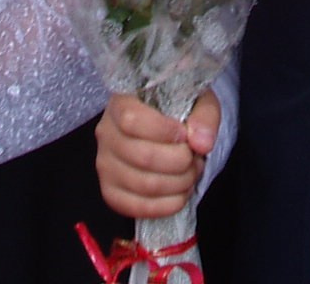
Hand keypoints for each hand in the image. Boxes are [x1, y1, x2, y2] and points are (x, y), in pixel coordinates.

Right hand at [95, 89, 219, 219]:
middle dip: (181, 162)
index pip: (131, 120)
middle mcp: (106, 134)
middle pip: (142, 157)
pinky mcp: (110, 192)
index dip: (164, 131)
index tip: (185, 135)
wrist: (165, 129)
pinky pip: (136, 208)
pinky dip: (166, 205)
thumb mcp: (198, 101)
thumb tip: (202, 143)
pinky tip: (181, 193)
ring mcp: (105, 166)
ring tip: (191, 173)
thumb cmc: (178, 112)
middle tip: (196, 158)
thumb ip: (204, 116)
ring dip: (178, 184)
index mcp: (121, 103)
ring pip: (143, 185)